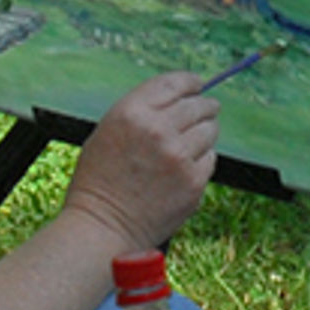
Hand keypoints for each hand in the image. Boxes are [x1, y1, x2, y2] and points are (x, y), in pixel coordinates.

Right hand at [60, 73, 219, 253]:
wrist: (102, 227)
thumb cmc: (99, 180)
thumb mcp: (108, 131)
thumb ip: (142, 112)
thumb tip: (179, 99)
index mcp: (131, 112)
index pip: (174, 83)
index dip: (190, 82)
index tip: (197, 84)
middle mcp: (157, 129)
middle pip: (198, 105)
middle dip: (205, 106)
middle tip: (209, 109)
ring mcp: (178, 156)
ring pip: (209, 130)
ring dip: (206, 132)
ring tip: (196, 140)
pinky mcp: (193, 181)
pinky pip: (210, 158)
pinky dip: (202, 159)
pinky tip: (187, 167)